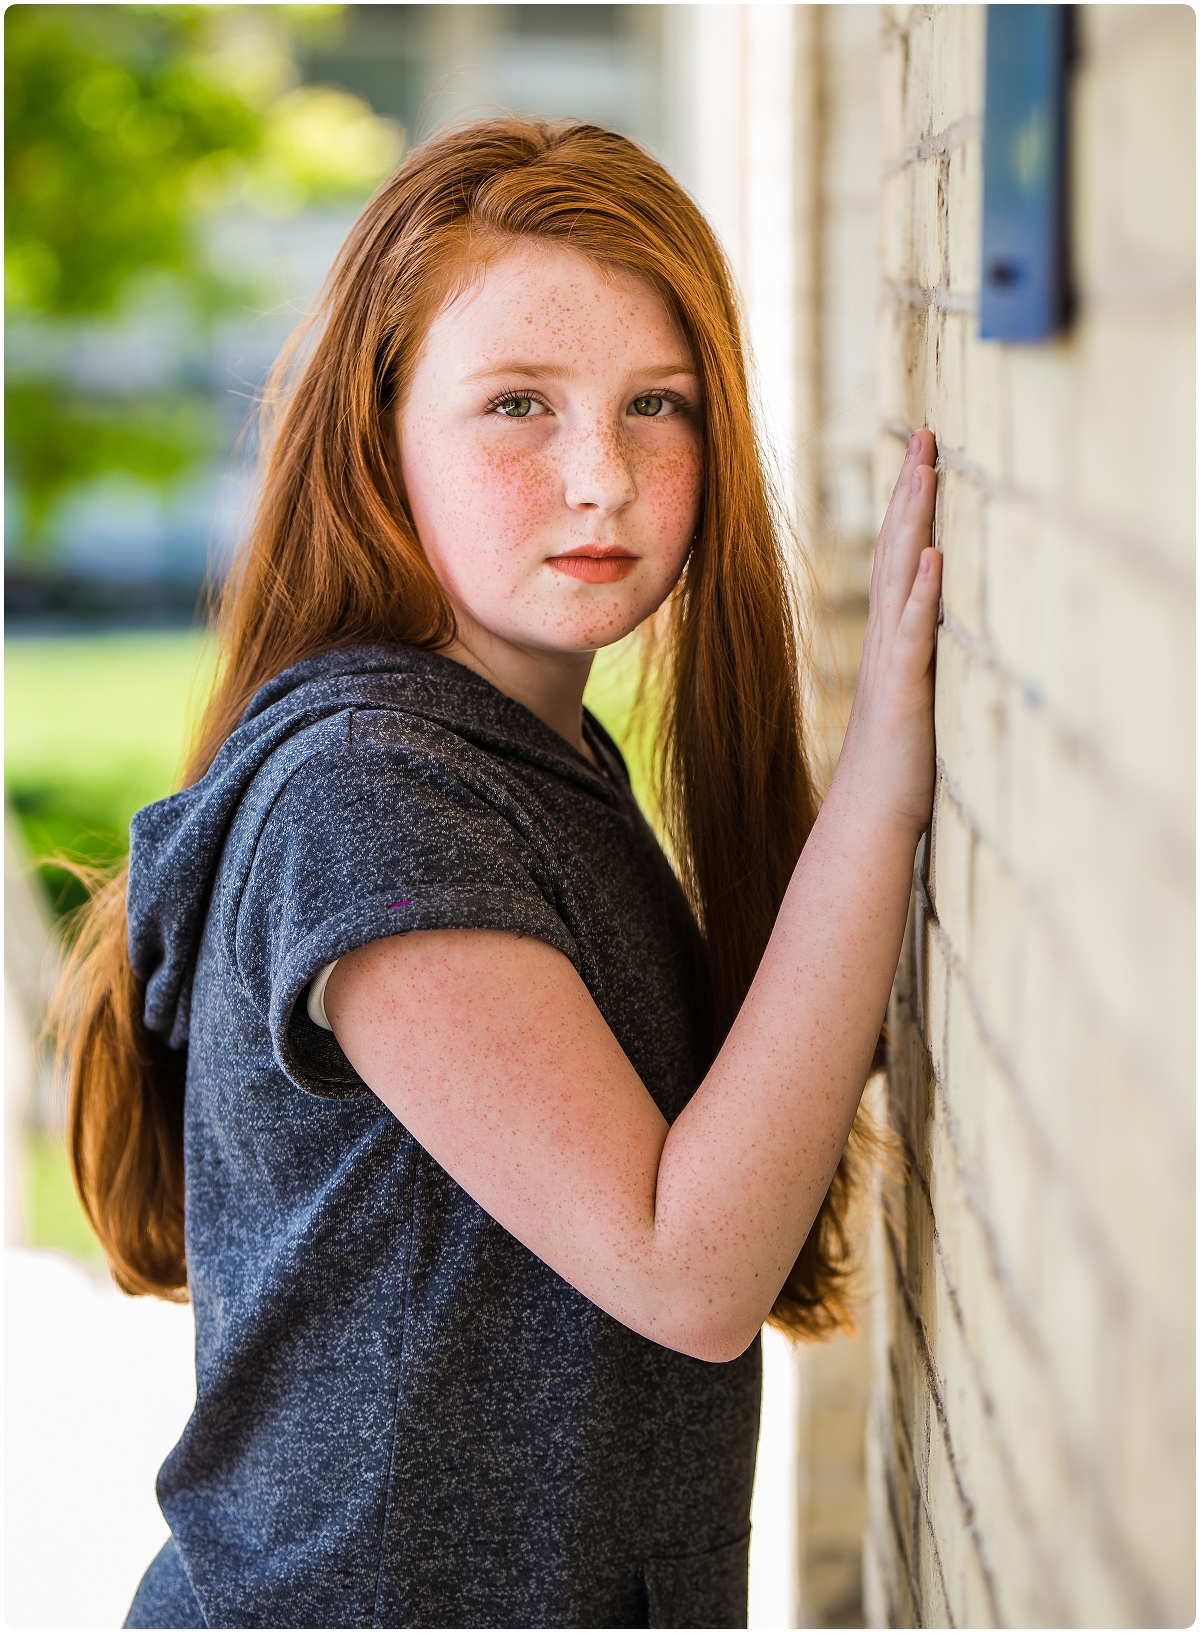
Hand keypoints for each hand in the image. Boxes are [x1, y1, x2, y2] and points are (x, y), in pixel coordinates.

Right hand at [837, 428, 941, 833]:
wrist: (870, 815)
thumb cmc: (898, 764)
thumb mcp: (913, 697)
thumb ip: (920, 657)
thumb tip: (932, 627)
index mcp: (892, 636)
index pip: (901, 555)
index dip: (911, 505)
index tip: (923, 456)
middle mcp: (888, 637)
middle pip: (898, 549)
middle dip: (912, 490)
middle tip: (924, 435)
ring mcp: (893, 660)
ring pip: (902, 577)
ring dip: (914, 523)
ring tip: (925, 473)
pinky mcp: (904, 689)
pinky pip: (913, 633)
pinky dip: (922, 594)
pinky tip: (932, 557)